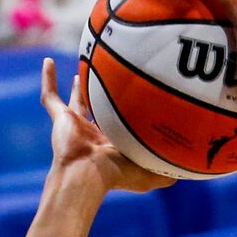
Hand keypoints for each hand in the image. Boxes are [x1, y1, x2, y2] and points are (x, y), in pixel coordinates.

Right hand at [40, 58, 168, 193]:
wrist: (86, 174)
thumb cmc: (117, 175)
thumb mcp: (151, 174)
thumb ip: (168, 173)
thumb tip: (189, 170)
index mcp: (112, 146)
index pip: (121, 129)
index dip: (128, 120)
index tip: (139, 105)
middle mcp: (94, 134)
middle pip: (99, 114)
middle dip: (103, 103)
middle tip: (110, 83)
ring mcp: (75, 126)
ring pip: (74, 102)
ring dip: (77, 88)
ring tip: (80, 72)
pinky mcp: (60, 119)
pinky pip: (50, 96)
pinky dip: (47, 80)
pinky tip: (48, 61)